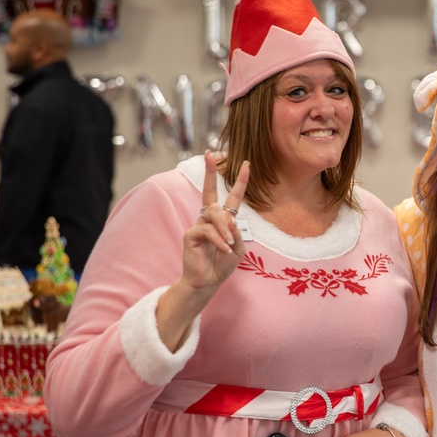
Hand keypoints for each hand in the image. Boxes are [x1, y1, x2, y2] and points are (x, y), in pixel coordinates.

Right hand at [180, 151, 249, 293]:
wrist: (207, 282)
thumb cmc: (221, 264)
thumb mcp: (237, 248)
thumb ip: (236, 233)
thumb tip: (229, 218)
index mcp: (223, 220)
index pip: (230, 197)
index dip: (239, 181)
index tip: (245, 164)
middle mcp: (209, 219)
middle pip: (210, 193)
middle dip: (210, 173)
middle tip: (209, 154)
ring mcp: (198, 225)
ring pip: (213, 213)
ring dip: (224, 228)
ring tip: (228, 243)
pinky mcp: (190, 235)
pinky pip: (206, 230)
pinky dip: (218, 239)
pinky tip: (223, 249)